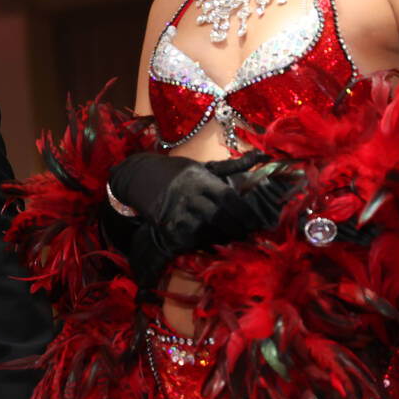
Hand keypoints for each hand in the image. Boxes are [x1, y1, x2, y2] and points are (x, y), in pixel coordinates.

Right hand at [109, 152, 263, 251]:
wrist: (136, 177)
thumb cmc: (175, 171)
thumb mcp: (203, 166)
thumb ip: (233, 165)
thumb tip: (262, 155)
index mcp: (199, 178)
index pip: (228, 197)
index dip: (244, 213)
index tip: (255, 223)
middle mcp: (188, 194)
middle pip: (219, 216)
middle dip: (236, 229)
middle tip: (246, 235)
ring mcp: (176, 210)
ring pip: (206, 230)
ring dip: (221, 237)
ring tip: (230, 238)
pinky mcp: (166, 224)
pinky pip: (190, 238)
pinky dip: (202, 242)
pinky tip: (209, 241)